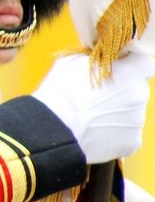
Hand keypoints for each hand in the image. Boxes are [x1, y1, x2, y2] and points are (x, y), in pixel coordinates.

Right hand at [31, 52, 153, 163]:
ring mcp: (138, 121)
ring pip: (130, 113)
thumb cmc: (62, 90)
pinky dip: (112, 133)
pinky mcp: (132, 143)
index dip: (133, 65)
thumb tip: (101, 60)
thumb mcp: (73, 60)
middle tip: (95, 96)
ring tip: (90, 117)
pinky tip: (94, 132)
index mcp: (131, 71)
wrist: (56, 126)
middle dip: (121, 91)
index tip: (120, 68)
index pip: (146, 63)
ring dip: (115, 113)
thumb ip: (96, 59)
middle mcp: (141, 95)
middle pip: (136, 90)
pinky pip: (124, 134)